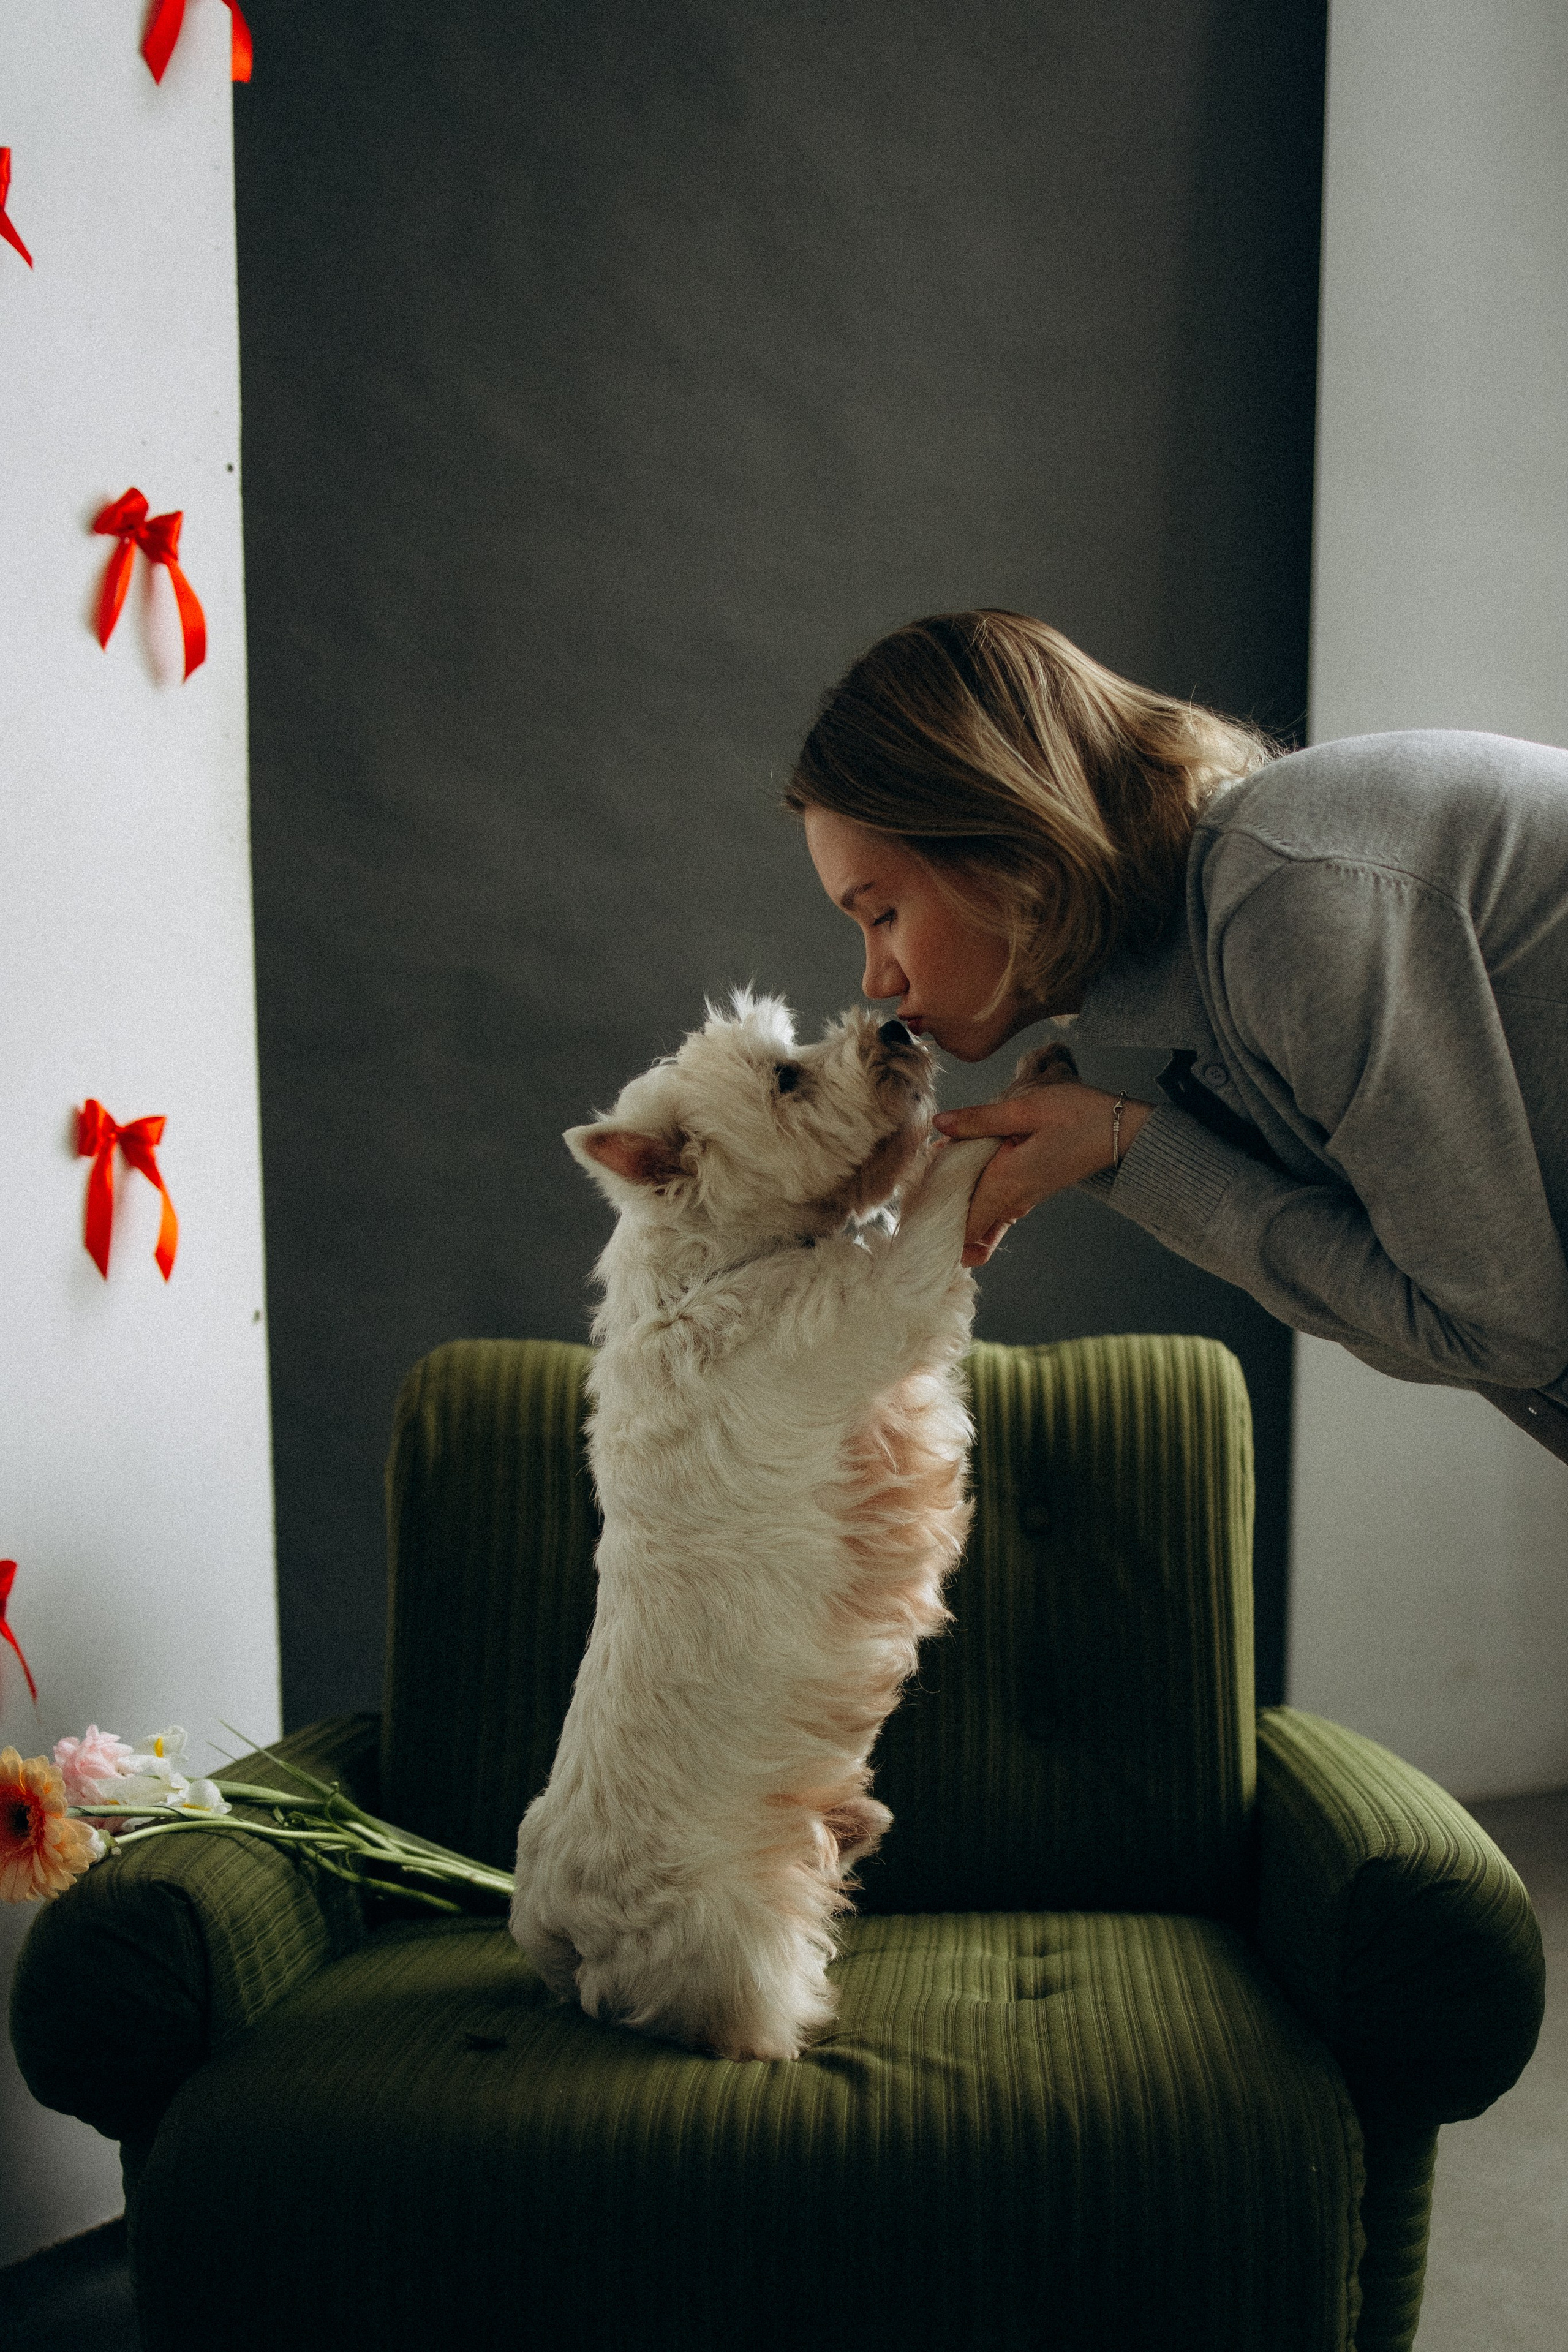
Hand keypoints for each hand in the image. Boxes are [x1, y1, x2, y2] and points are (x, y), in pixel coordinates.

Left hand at [932, 1071, 1150, 1265]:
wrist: (1122, 1130)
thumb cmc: (1079, 1115)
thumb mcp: (1025, 1108)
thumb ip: (979, 1120)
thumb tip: (940, 1125)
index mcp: (1007, 1183)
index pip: (963, 1225)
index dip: (936, 1229)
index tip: (910, 1221)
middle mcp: (1013, 1198)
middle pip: (968, 1227)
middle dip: (940, 1220)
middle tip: (911, 1208)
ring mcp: (1023, 1198)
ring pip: (981, 1218)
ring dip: (956, 1206)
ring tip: (928, 1188)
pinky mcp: (1030, 1189)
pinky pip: (994, 1204)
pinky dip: (974, 1197)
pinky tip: (959, 1172)